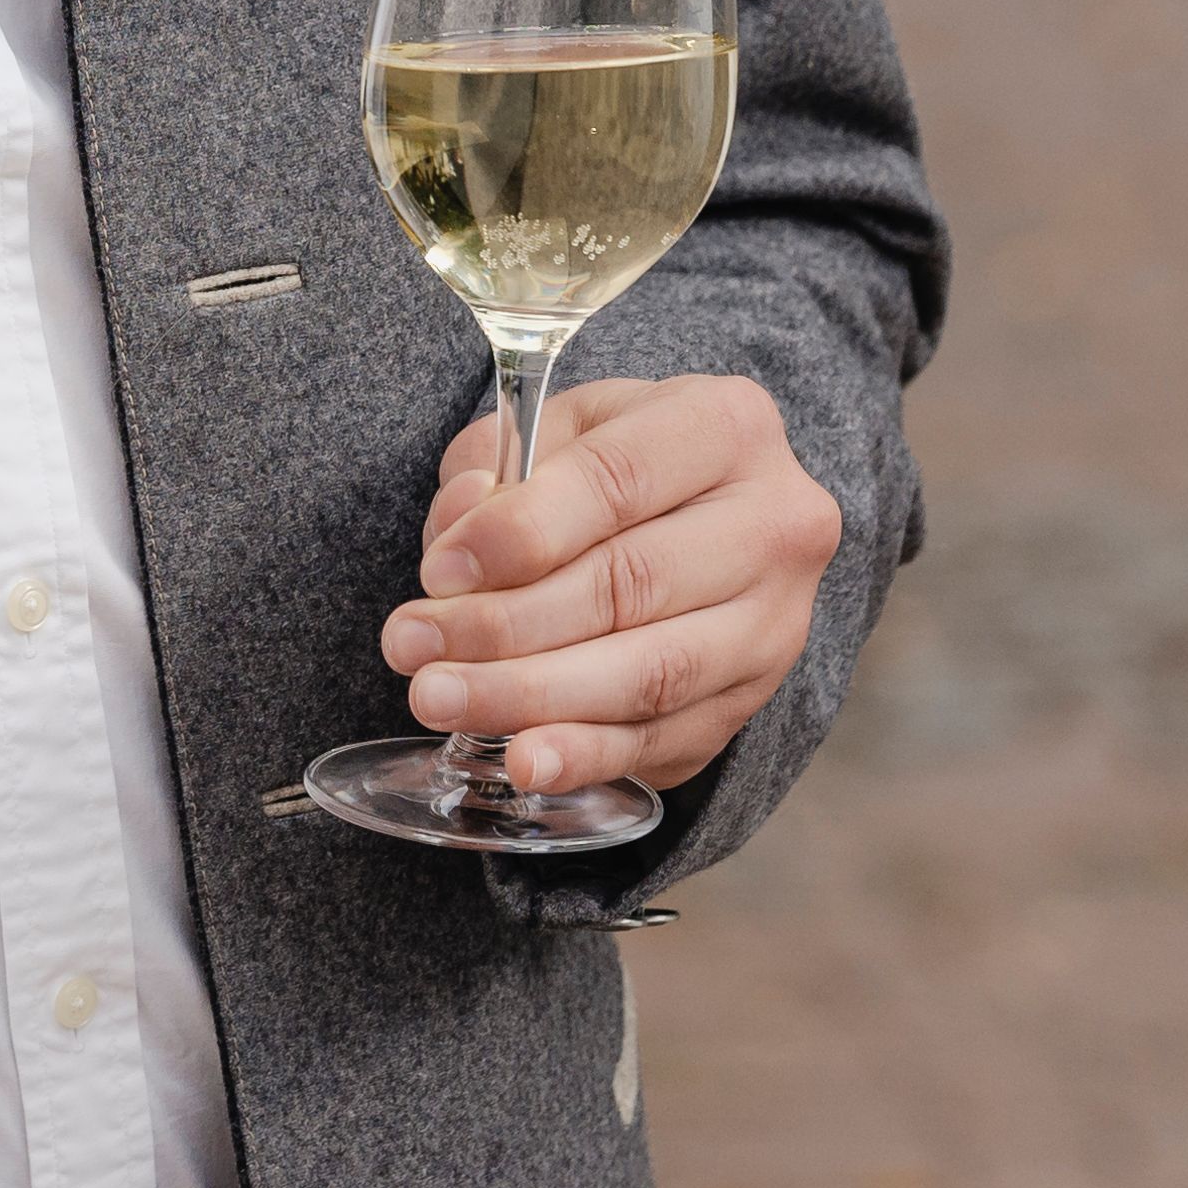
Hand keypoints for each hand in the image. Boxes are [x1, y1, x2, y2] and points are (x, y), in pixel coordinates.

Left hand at [381, 372, 842, 803]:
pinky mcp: (752, 699)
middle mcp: (775, 524)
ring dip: (531, 697)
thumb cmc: (617, 466)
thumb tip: (459, 538)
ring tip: (442, 699)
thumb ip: (498, 466)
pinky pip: (663, 737)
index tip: (437, 571)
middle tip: (411, 646)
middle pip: (630, 585)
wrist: (703, 519)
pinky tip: (522, 761)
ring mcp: (773, 623)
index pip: (616, 480)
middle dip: (505, 625)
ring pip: (649, 673)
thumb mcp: (556, 429)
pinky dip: (586, 755)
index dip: (519, 531)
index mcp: (726, 426)